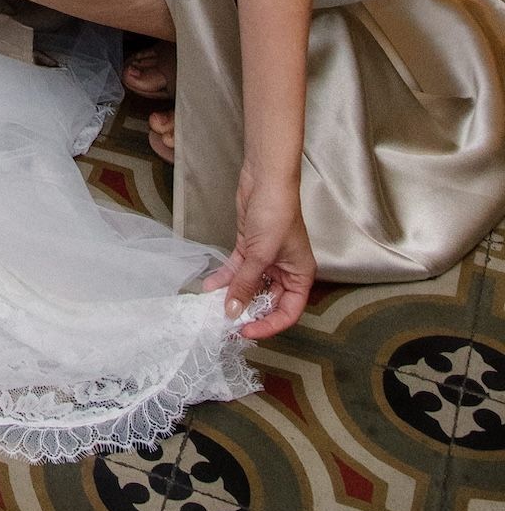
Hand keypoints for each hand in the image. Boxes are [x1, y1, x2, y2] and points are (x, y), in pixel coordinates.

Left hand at [202, 172, 315, 339]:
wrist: (265, 179)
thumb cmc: (277, 213)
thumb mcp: (261, 254)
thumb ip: (246, 284)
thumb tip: (233, 311)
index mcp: (300, 276)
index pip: (288, 312)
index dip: (269, 325)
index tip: (247, 332)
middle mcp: (285, 271)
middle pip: (268, 301)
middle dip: (248, 312)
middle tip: (226, 324)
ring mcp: (267, 260)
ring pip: (250, 286)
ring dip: (232, 295)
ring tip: (213, 308)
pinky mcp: (250, 248)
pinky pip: (238, 270)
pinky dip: (225, 278)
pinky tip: (209, 286)